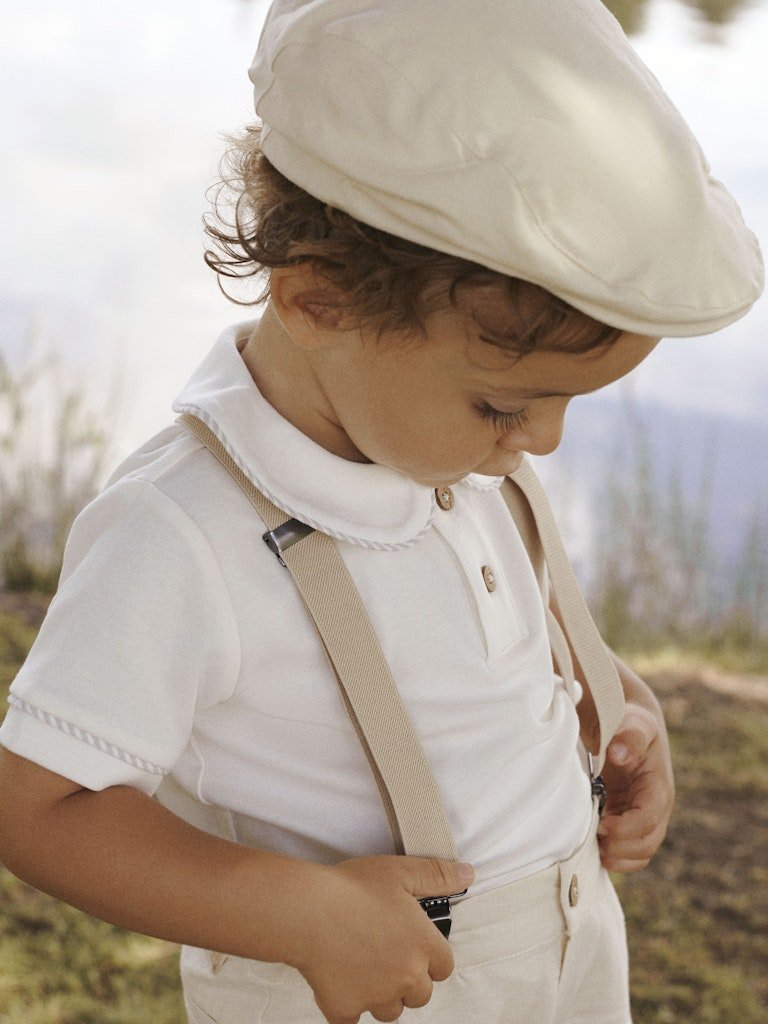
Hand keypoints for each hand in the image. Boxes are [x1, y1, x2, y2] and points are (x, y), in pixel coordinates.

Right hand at [293, 855, 472, 1023]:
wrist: (309, 910)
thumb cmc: (352, 888)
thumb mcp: (401, 872)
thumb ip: (438, 875)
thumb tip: (468, 874)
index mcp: (423, 945)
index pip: (443, 967)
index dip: (429, 957)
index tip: (413, 946)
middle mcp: (406, 977)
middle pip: (419, 995)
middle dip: (406, 980)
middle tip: (384, 954)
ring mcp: (376, 997)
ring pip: (390, 1010)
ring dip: (381, 995)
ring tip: (362, 966)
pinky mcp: (346, 1009)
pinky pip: (352, 1020)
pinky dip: (347, 1006)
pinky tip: (338, 981)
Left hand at [597, 701, 674, 872]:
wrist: (629, 725)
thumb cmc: (631, 723)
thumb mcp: (634, 724)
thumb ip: (629, 736)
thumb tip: (619, 754)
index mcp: (658, 787)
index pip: (649, 819)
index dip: (627, 829)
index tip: (601, 826)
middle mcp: (656, 807)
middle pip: (647, 843)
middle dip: (621, 849)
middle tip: (593, 841)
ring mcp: (643, 816)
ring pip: (640, 852)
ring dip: (618, 857)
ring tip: (593, 848)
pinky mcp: (629, 819)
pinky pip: (628, 849)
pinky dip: (614, 855)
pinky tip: (593, 847)